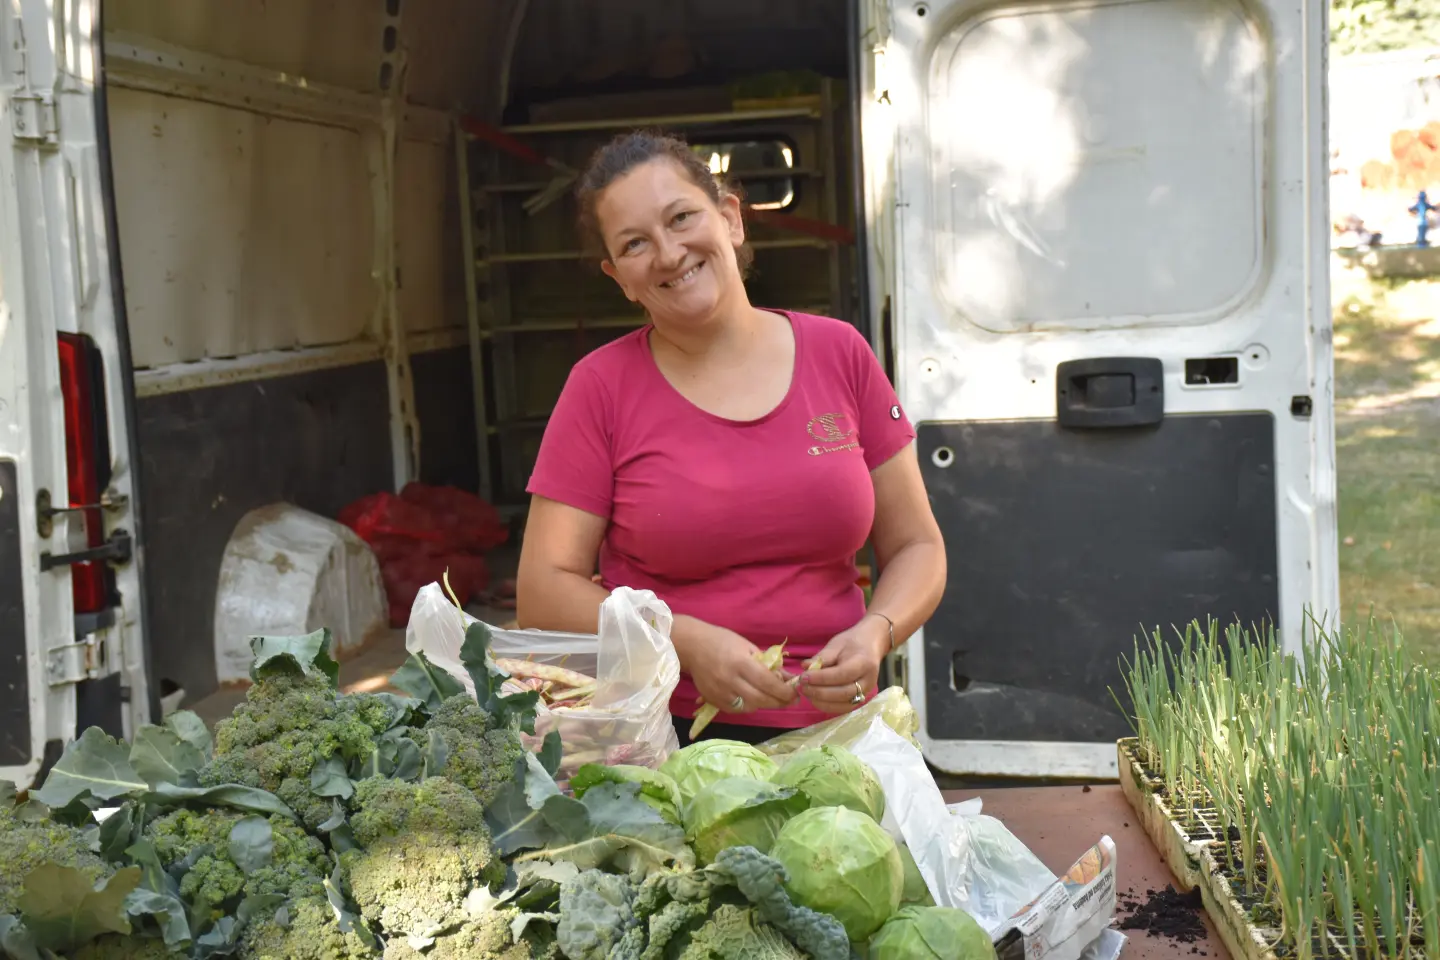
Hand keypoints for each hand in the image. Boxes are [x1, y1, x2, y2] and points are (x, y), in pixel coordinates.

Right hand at [677, 617, 797, 714]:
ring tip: (770, 697)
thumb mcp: (748, 647)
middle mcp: (730, 680)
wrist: (692, 646)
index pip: (767, 683)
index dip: (784, 691)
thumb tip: (788, 679)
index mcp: (741, 663)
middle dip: (779, 701)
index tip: (795, 693)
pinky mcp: (713, 700)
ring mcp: (720, 693)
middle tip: (790, 700)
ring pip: (749, 707)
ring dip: (764, 704)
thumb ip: (768, 665)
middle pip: (760, 699)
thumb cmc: (722, 641)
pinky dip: (748, 706)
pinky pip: (736, 709)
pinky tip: (752, 697)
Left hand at [798, 615, 889, 714]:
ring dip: (821, 701)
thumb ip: (822, 657)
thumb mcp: (836, 644)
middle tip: (801, 686)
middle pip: (843, 693)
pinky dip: (827, 706)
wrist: (870, 646)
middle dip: (819, 692)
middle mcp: (868, 681)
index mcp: (864, 663)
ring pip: (842, 704)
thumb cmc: (852, 643)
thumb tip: (805, 667)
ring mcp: (866, 693)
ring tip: (806, 692)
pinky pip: (842, 708)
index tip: (804, 676)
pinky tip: (814, 698)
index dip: (821, 678)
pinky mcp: (860, 699)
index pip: (842, 674)